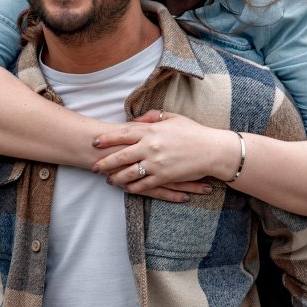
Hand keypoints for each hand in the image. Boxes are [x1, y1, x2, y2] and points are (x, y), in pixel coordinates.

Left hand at [92, 110, 238, 193]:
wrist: (211, 150)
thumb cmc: (193, 132)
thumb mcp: (173, 118)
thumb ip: (152, 117)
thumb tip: (134, 119)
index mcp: (151, 131)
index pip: (122, 134)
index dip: (106, 139)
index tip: (94, 142)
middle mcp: (150, 147)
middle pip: (120, 156)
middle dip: (105, 162)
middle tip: (94, 167)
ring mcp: (156, 163)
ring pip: (129, 173)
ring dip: (116, 178)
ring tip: (109, 180)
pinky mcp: (163, 177)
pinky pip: (143, 184)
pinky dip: (133, 188)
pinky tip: (127, 189)